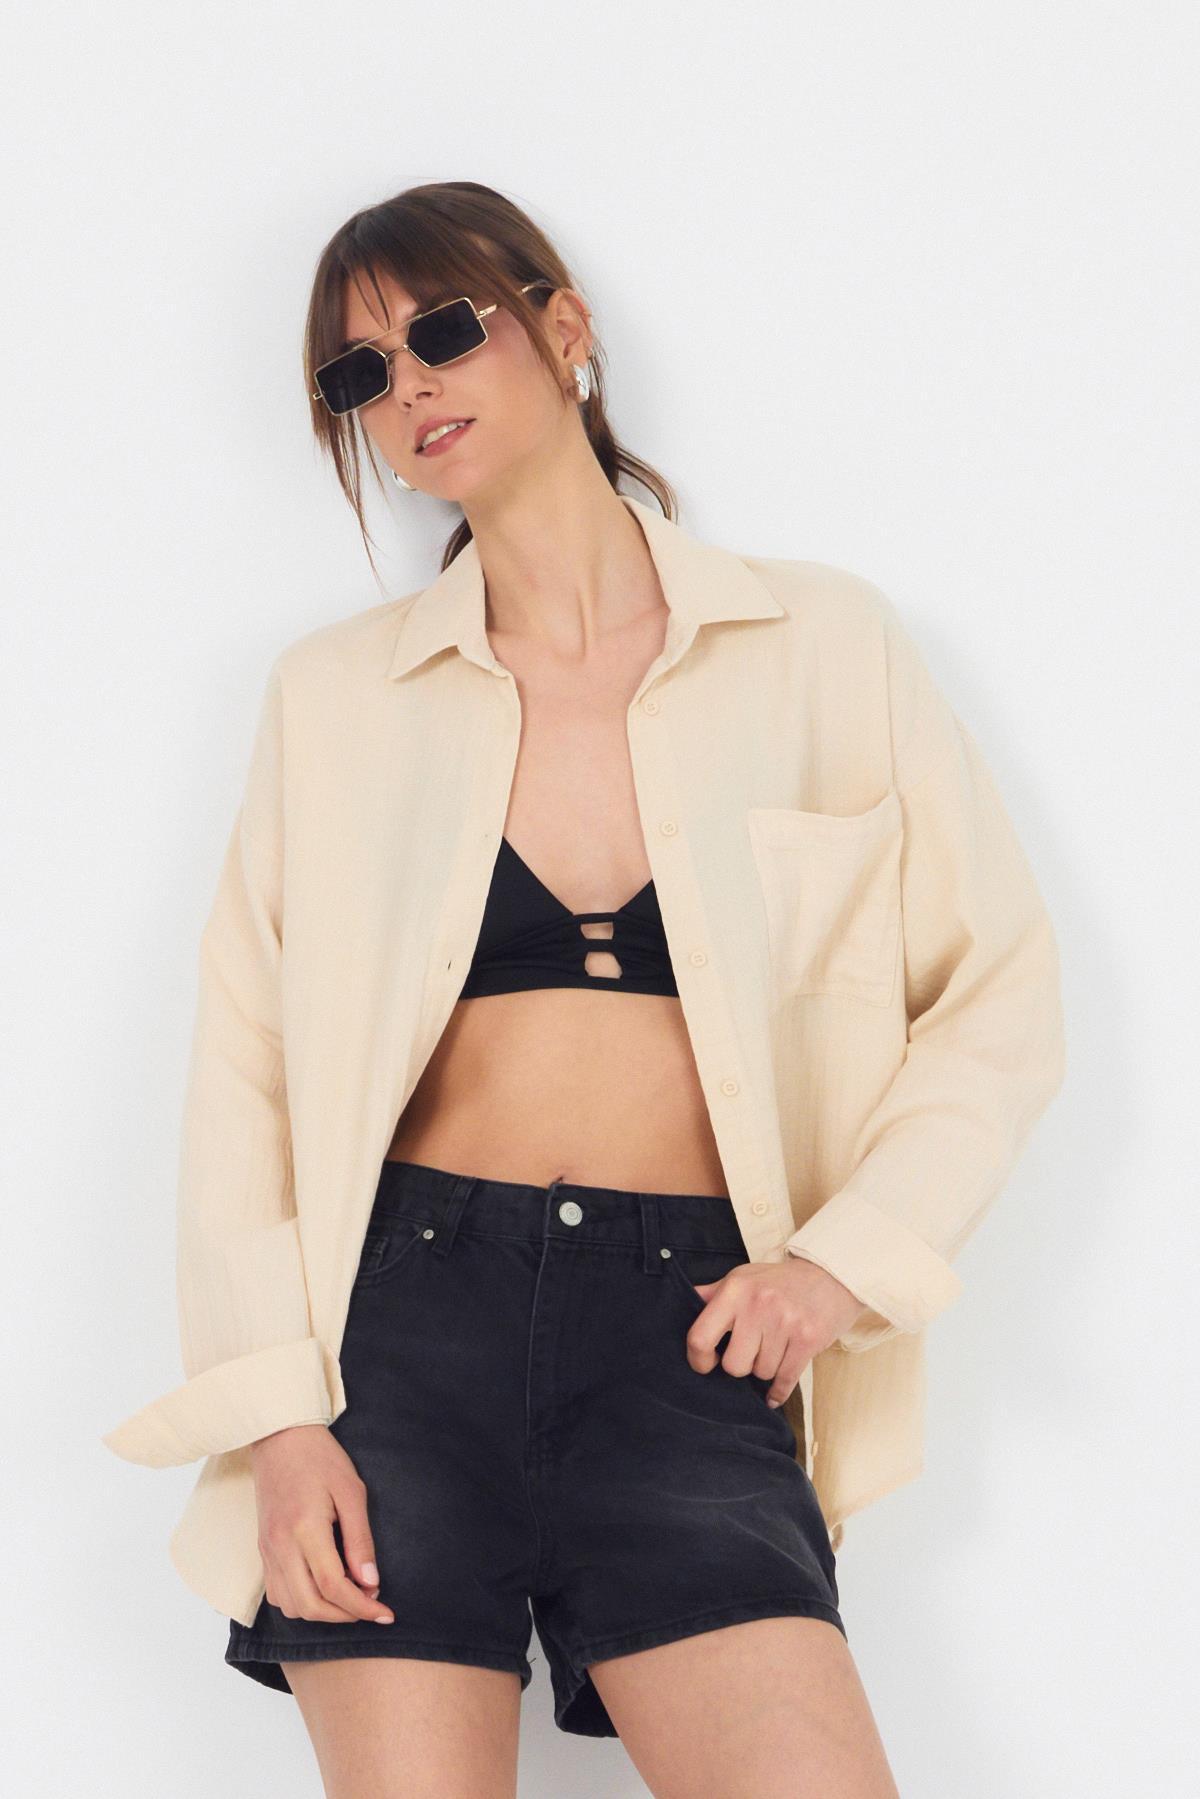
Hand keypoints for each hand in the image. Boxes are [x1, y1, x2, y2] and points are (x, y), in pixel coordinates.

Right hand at [248, 1423, 394, 1623]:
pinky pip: (277, 1594)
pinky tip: (322, 1590)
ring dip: (322, 1613)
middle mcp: (280, 1545)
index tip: (385, 1612)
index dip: (362, 1607)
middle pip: (310, 1606)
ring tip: (349, 1599)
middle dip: (344, 1616)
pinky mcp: (263, 1550)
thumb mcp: (352, 1491)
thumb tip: (371, 1583)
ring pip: (290, 1606)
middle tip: (370, 1607)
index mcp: (305, 1529)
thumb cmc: (321, 1459)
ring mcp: (268, 1550)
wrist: (280, 1438)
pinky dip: (301, 1603)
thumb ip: (360, 1540)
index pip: (333, 1586)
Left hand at [687, 1257, 868, 1408]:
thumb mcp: (743, 1277)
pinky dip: (778, 1391)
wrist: (831, 1274)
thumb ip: (713, 1294)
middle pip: (734, 1365)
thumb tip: (685, 1301)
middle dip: (741, 1365)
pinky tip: (774, 1393)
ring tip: (774, 1350)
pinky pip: (785, 1380)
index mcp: (736, 1290)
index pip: (700, 1336)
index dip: (698, 1359)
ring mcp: (785, 1322)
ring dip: (765, 1369)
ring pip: (761, 1373)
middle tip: (751, 1352)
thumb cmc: (780, 1281)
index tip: (706, 1363)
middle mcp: (758, 1304)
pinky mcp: (808, 1339)